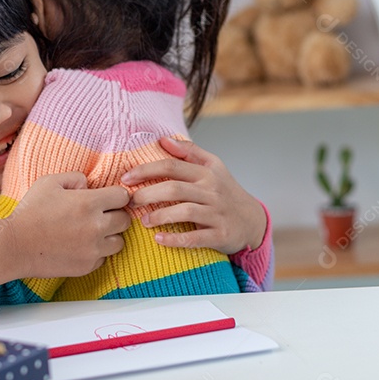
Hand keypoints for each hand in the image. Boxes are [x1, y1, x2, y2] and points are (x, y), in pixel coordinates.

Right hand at [0, 172, 130, 283]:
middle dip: (116, 215)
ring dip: (110, 236)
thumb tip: (88, 184)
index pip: (123, 197)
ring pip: (119, 242)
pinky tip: (80, 247)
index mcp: (89, 203)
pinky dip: (96, 253)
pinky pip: (103, 259)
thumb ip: (74, 178)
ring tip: (92, 233)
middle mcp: (96, 227)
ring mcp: (93, 249)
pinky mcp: (87, 266)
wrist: (14, 246)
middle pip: (125, 220)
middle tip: (101, 215)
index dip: (116, 196)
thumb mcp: (49, 182)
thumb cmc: (30, 212)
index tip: (107, 198)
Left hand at [121, 136, 266, 254]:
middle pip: (175, 188)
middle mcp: (212, 191)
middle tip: (130, 202)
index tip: (126, 178)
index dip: (146, 170)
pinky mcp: (221, 235)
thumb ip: (189, 151)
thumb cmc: (226, 191)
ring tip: (143, 221)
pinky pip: (196, 237)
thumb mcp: (213, 166)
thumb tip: (163, 140)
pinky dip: (176, 239)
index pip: (172, 166)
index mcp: (206, 173)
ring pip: (185, 211)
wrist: (252, 221)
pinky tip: (159, 239)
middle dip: (148, 194)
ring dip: (160, 216)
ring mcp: (217, 213)